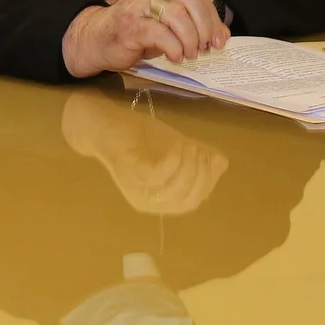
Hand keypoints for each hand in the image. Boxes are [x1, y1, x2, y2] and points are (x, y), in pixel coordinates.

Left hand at [61, 92, 228, 215]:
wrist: (103, 122)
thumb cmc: (139, 137)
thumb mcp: (175, 148)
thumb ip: (197, 157)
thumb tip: (221, 163)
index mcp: (159, 200)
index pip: (194, 201)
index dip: (208, 181)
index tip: (212, 158)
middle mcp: (148, 202)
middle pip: (187, 200)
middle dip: (202, 176)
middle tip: (203, 151)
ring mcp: (136, 188)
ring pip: (175, 191)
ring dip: (190, 167)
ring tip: (192, 146)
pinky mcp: (127, 172)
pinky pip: (156, 177)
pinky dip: (173, 163)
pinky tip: (178, 147)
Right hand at [62, 0, 228, 78]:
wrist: (100, 38)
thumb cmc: (138, 29)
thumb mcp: (168, 20)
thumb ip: (194, 22)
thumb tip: (222, 35)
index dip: (213, 19)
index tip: (219, 39)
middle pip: (191, 1)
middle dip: (205, 28)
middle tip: (205, 47)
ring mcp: (138, 4)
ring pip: (179, 16)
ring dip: (190, 40)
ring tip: (189, 54)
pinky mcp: (131, 25)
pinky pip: (162, 35)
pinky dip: (175, 49)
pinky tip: (174, 56)